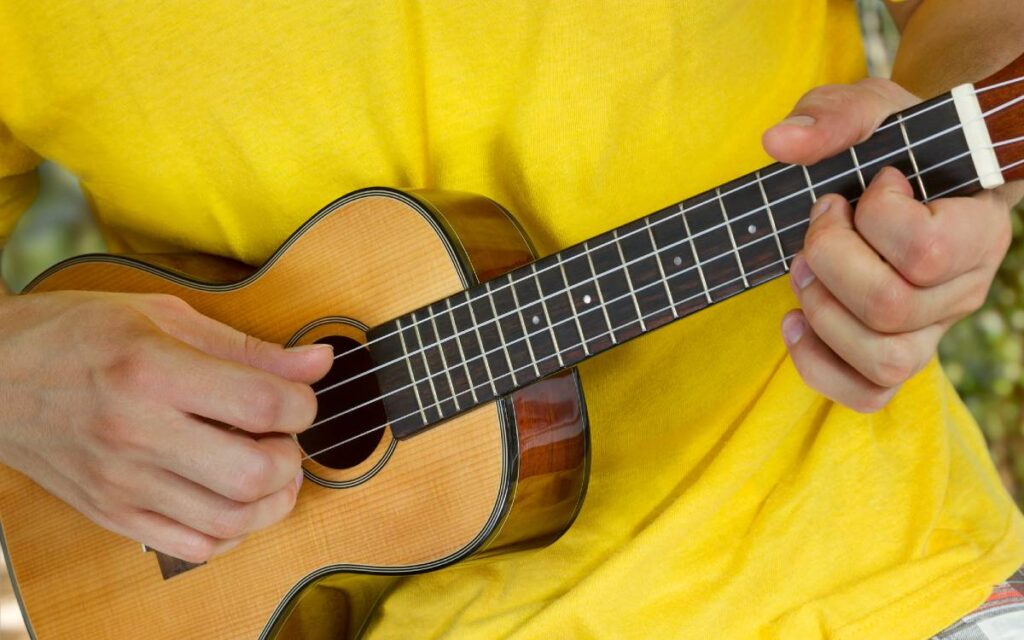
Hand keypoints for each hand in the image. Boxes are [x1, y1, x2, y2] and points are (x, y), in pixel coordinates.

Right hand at [0, 291, 332, 561]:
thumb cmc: (79, 335)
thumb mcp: (164, 318)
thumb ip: (249, 348)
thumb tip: (319, 363)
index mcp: (152, 370)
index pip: (263, 403)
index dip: (303, 404)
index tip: (298, 398)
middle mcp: (137, 432)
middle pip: (254, 473)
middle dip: (292, 458)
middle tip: (283, 437)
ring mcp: (122, 482)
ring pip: (231, 520)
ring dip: (273, 500)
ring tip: (271, 471)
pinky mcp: (113, 514)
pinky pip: (194, 547)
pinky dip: (232, 531)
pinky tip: (233, 499)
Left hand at [762, 79, 1022, 412]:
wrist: (908, 176)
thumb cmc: (895, 146)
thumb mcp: (872, 111)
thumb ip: (833, 116)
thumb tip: (779, 143)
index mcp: (978, 226)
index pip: (927, 249)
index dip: (877, 219)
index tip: (868, 186)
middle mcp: (965, 288)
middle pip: (892, 307)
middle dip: (831, 261)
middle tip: (818, 226)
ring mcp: (933, 330)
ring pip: (884, 359)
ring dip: (823, 314)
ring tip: (805, 271)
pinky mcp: (898, 356)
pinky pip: (868, 393)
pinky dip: (819, 366)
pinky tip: (795, 321)